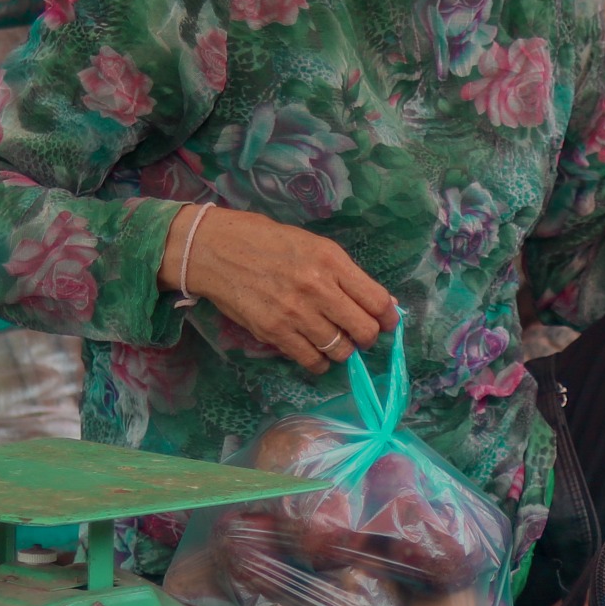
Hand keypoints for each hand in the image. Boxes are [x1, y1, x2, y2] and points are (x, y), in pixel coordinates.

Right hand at [164, 205, 396, 371]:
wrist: (215, 249)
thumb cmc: (266, 242)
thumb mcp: (313, 245)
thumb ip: (345, 274)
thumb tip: (380, 303)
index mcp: (331, 261)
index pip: (377, 301)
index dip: (389, 318)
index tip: (387, 322)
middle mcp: (317, 287)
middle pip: (364, 330)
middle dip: (368, 337)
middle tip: (360, 335)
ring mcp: (296, 313)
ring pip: (341, 349)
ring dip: (343, 350)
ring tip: (336, 342)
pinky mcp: (274, 332)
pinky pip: (311, 360)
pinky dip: (320, 362)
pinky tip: (317, 353)